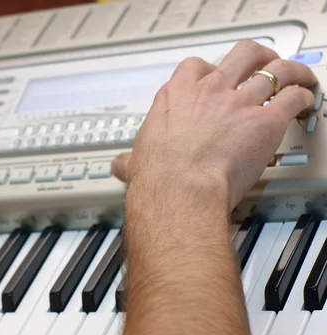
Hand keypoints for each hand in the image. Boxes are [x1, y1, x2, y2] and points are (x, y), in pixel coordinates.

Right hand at [111, 40, 316, 210]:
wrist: (178, 189)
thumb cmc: (158, 176)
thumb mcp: (136, 162)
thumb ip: (129, 160)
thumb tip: (120, 165)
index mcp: (177, 96)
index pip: (196, 66)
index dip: (209, 70)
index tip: (215, 78)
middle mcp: (210, 92)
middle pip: (242, 54)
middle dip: (257, 57)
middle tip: (262, 65)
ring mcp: (239, 103)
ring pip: (276, 69)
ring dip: (290, 72)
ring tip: (297, 78)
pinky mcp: (265, 120)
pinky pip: (293, 97)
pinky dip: (303, 97)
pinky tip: (304, 103)